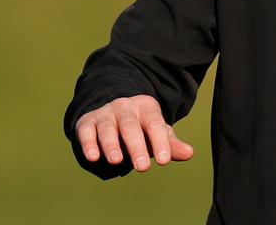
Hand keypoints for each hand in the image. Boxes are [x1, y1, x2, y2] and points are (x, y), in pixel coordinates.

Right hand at [74, 95, 193, 171]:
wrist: (112, 111)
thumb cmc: (140, 128)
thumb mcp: (156, 133)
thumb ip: (170, 144)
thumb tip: (189, 153)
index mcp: (146, 108)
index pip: (155, 124)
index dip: (160, 142)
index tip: (164, 161)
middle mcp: (124, 108)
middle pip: (130, 126)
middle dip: (136, 146)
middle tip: (142, 167)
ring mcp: (104, 114)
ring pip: (107, 128)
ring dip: (111, 144)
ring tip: (116, 161)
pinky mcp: (87, 122)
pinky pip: (86, 131)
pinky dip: (88, 143)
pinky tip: (92, 157)